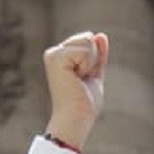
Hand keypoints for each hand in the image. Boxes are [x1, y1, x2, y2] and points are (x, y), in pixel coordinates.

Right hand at [42, 31, 109, 149]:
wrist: (77, 118)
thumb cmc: (84, 102)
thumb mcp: (94, 73)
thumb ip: (97, 55)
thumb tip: (101, 35)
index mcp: (61, 56)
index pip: (88, 39)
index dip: (94, 59)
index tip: (83, 78)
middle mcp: (54, 52)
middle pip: (88, 37)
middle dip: (93, 59)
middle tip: (81, 79)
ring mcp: (53, 54)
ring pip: (87, 41)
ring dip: (90, 63)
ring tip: (78, 79)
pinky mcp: (56, 58)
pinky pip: (84, 50)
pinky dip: (86, 65)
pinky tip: (76, 78)